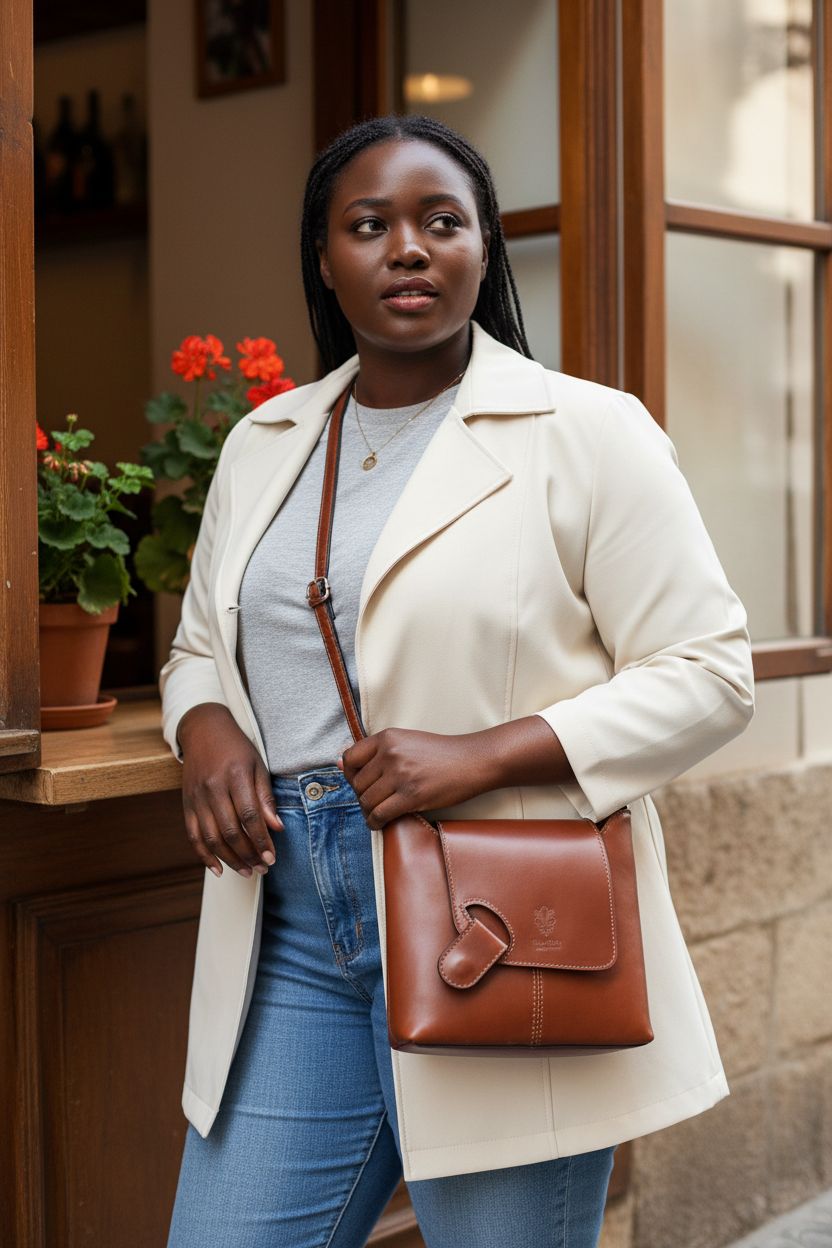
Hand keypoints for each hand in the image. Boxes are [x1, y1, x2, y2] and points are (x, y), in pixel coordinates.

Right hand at [177, 703, 282, 877]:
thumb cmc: (237, 748)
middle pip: (230, 831)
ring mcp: (196, 797)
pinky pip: (193, 835)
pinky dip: (204, 856)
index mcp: (235, 775)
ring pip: (211, 838)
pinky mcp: (186, 804)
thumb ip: (266, 796)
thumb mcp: (258, 765)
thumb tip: (277, 828)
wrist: (203, 730)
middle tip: (262, 868)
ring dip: (229, 860)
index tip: (272, 857)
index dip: (261, 840)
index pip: (250, 816)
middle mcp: (213, 788)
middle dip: (248, 855)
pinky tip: (218, 869)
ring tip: (246, 871)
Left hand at [337, 727, 490, 829]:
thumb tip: (338, 764)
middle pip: (357, 783)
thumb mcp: (407, 742)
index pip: (349, 758)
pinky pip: (379, 814)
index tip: (363, 783)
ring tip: (379, 812)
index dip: (352, 775)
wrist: (473, 761)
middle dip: (363, 796)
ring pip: (366, 801)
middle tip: (376, 801)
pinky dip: (375, 822)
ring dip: (369, 811)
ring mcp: (400, 774)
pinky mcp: (411, 795)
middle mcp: (390, 753)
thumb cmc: (441, 753)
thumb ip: (376, 752)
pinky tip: (381, 822)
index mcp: (387, 737)